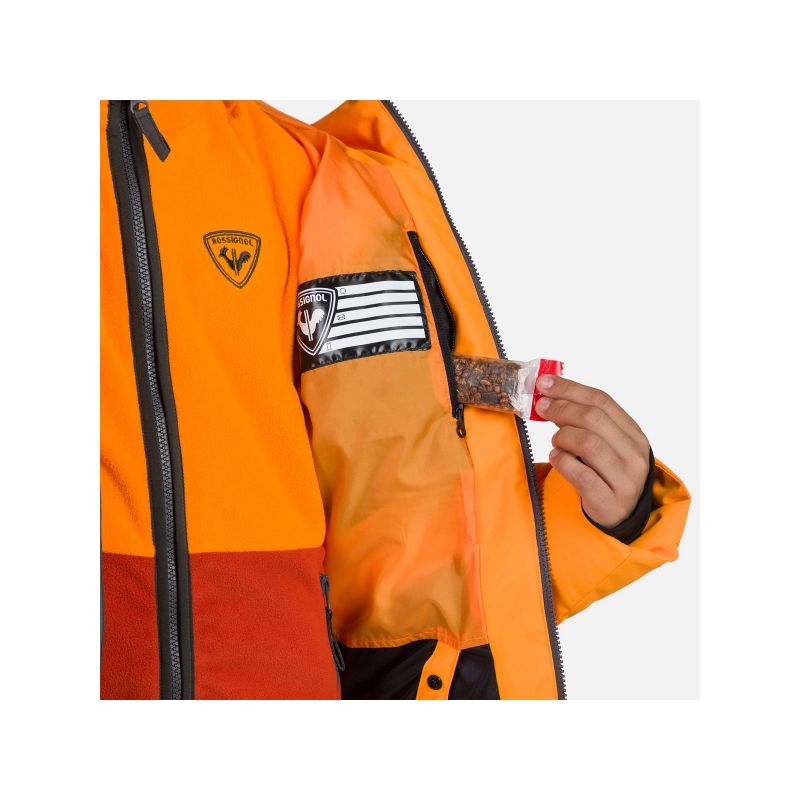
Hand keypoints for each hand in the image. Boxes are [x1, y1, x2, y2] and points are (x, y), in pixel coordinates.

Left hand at [534, 374, 650, 527]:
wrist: (618, 515)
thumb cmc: (605, 472)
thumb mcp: (604, 443)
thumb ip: (584, 420)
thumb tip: (550, 394)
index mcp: (634, 434)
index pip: (602, 401)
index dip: (570, 389)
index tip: (544, 383)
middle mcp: (635, 455)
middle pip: (594, 419)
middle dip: (561, 408)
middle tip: (541, 409)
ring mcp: (626, 480)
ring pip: (589, 443)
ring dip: (563, 437)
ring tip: (556, 442)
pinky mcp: (610, 502)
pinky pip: (581, 475)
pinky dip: (562, 462)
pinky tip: (556, 458)